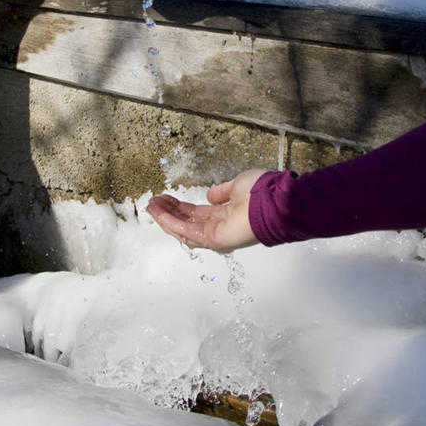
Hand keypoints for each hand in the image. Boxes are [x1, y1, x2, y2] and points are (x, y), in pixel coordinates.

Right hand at [146, 169, 267, 253]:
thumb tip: (210, 196)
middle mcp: (218, 227)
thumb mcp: (237, 186)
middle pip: (186, 222)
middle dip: (168, 212)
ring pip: (183, 229)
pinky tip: (159, 212)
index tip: (164, 198)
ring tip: (152, 206)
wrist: (273, 201)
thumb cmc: (261, 192)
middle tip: (153, 202)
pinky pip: (187, 232)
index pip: (195, 214)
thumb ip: (222, 192)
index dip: (178, 207)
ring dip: (165, 218)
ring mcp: (215, 235)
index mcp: (224, 215)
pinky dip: (171, 222)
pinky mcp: (213, 239)